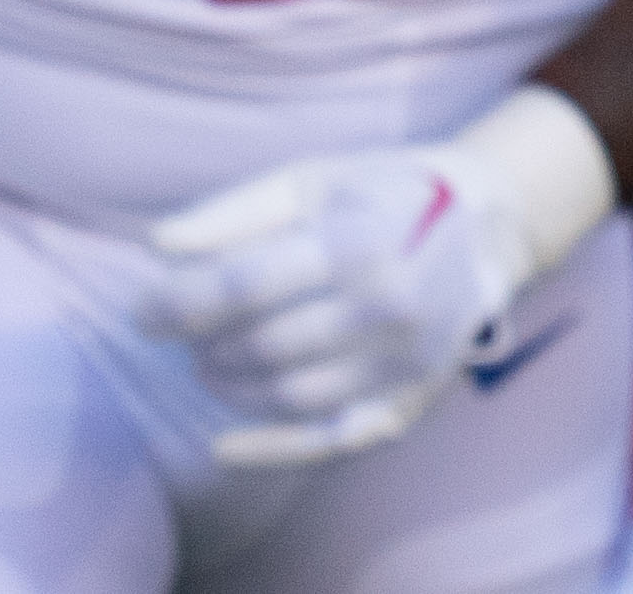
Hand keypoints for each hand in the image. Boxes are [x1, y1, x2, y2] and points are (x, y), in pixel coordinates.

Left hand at [142, 87, 613, 467]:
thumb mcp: (315, 181)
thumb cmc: (384, 195)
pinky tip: (223, 447)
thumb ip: (235, 213)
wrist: (489, 228)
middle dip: (203, 344)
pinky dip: (272, 452)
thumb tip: (158, 246)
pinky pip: (332, 441)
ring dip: (229, 386)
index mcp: (362, 239)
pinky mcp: (411, 398)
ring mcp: (404, 360)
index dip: (178, 304)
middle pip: (260, 344)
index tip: (143, 312)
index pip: (245, 285)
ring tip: (212, 361)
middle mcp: (390, 304)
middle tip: (185, 333)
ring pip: (286, 394)